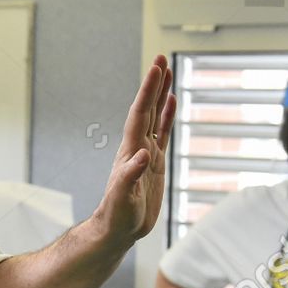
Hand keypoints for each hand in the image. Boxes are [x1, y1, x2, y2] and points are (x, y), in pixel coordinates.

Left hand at [94, 56, 175, 245]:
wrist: (118, 229)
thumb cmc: (117, 216)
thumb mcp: (123, 198)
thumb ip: (130, 176)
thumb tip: (142, 155)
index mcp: (130, 151)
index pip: (140, 114)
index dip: (148, 91)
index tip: (156, 68)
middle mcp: (137, 146)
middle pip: (147, 108)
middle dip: (154, 84)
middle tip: (162, 58)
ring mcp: (146, 153)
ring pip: (155, 116)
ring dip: (161, 94)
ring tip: (167, 72)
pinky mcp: (154, 163)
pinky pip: (162, 132)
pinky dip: (167, 116)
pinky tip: (171, 103)